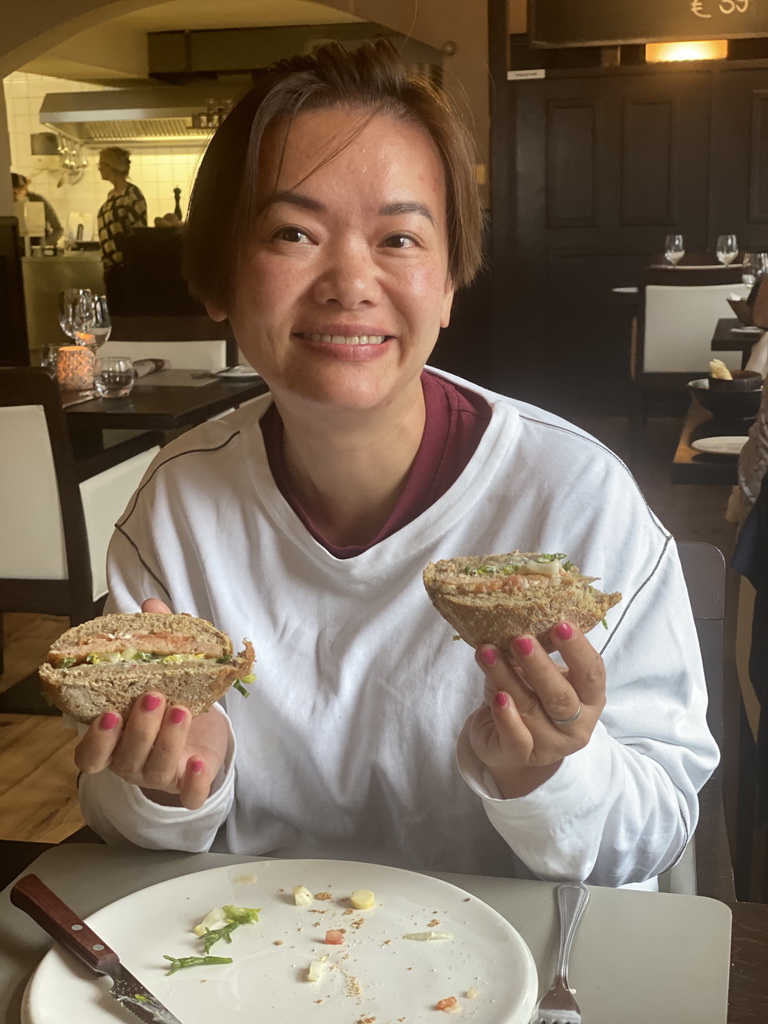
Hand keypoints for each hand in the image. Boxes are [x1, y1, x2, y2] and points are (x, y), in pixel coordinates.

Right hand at [73, 599, 228, 809]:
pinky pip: (188, 794)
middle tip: (152, 697)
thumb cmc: (169, 699)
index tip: (106, 714)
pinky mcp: (189, 782)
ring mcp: (159, 775)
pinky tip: (198, 762)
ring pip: (156, 769)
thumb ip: (153, 640)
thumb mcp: (160, 671)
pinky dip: (192, 783)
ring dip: (167, 740)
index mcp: (114, 739)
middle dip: (138, 729)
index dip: (95, 739)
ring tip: (182, 711)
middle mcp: (131, 761)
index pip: (89, 754)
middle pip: (125, 758)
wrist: (201, 729)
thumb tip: (152, 604)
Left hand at [467, 621, 605, 797]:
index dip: (578, 649)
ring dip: (506, 677)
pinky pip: (516, 738)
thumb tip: (522, 612)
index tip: (561, 623)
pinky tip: (497, 697)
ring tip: (487, 652)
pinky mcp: (521, 756)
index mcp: (589, 699)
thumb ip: (540, 649)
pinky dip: (506, 716)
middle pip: (561, 697)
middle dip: (540, 666)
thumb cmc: (531, 697)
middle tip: (520, 639)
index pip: (591, 673)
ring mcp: (550, 745)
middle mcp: (576, 725)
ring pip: (530, 709)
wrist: (509, 743)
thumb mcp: (540, 673)